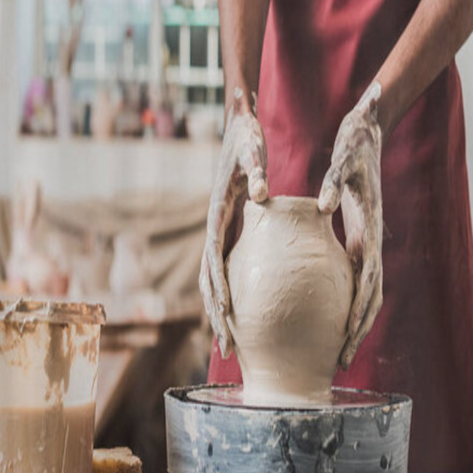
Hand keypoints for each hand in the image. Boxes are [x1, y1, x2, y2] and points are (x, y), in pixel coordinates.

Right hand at [199, 88, 268, 358]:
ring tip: (232, 344)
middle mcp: (215, 226)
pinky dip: (233, 293)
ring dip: (222, 311)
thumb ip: (255, 171)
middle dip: (217, 314)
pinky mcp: (231, 229)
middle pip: (211, 279)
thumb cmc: (245, 137)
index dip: (219, 289)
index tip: (226, 317)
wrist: (237, 124)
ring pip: (217, 279)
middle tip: (228, 348)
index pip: (214, 259)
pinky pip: (230, 268)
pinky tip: (245, 313)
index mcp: (217, 212)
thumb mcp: (251, 149)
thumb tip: (261, 194)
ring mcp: (222, 230)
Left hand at [318, 82, 383, 369]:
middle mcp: (371, 240)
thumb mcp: (344, 159)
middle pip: (370, 298)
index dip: (360, 315)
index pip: (369, 283)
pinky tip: (329, 315)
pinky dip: (345, 299)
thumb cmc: (355, 143)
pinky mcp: (357, 235)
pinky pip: (353, 275)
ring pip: (364, 291)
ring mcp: (366, 240)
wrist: (368, 128)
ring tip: (338, 351)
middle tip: (341, 362)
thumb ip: (335, 181)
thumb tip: (324, 204)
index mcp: (370, 229)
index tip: (347, 342)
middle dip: (358, 331)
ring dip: (354, 322)